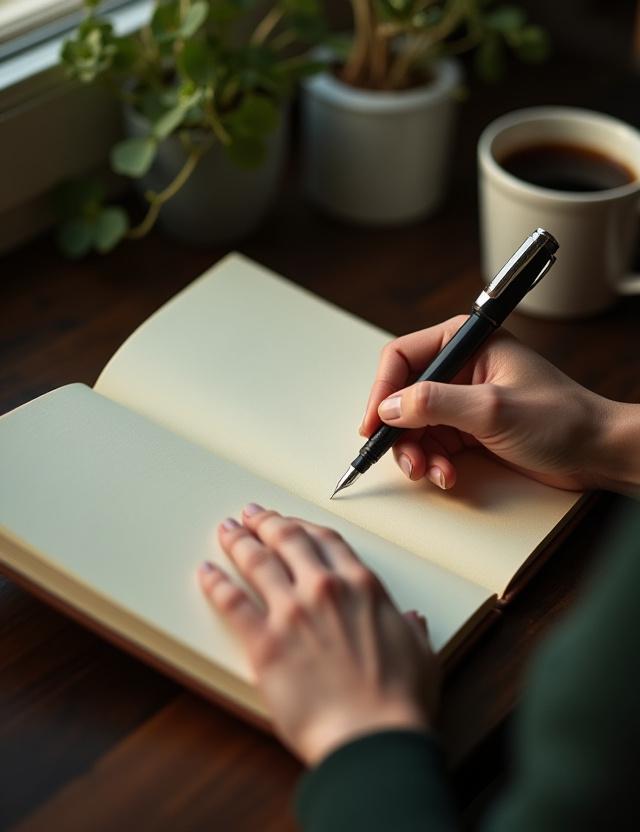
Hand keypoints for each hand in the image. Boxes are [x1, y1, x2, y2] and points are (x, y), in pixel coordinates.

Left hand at [199, 505, 438, 765]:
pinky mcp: (265, 643)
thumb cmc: (400, 704)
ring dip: (239, 541)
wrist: (373, 740)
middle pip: (288, 540)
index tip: (291, 521)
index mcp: (362, 587)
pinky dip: (216, 583)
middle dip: (266, 523)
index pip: (326, 541)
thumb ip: (411, 630)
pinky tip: (206, 572)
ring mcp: (292, 613)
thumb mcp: (421, 657)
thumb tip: (411, 620)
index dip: (304, 526)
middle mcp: (325, 589)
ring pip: (258, 562)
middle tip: (250, 515)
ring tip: (226, 530)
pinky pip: (232, 602)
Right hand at [361, 316, 638, 492]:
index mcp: (467, 343)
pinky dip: (433, 464)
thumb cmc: (561, 419)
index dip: (382, 390)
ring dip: (416, 454)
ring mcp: (463, 400)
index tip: (373, 424)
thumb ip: (435, 403)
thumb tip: (388, 407)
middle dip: (400, 432)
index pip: (403, 357)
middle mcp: (460, 368)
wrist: (596, 453)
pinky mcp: (468, 429)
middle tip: (406, 460)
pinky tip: (448, 476)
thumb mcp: (492, 408)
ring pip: (414, 426)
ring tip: (432, 473)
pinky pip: (432, 445)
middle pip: (403, 396)